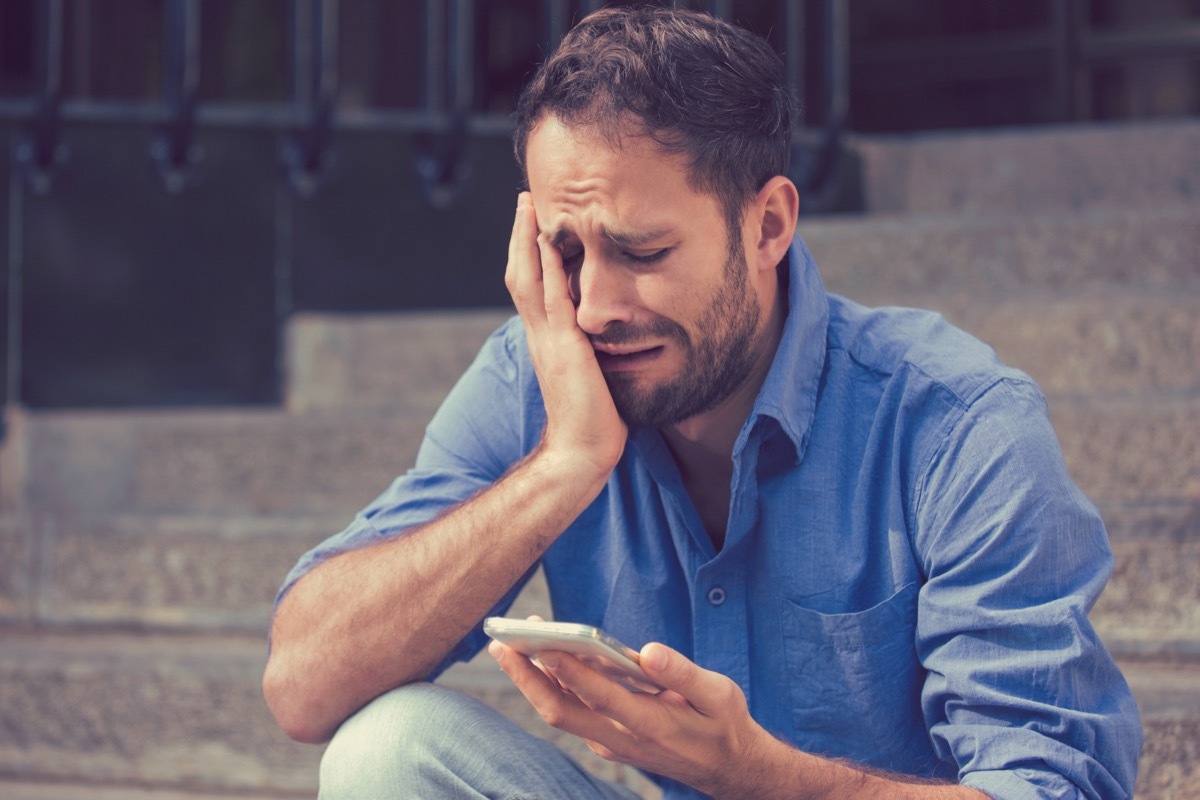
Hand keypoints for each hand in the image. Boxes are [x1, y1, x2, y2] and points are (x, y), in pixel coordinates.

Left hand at [489, 637, 769, 796]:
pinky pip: (570, 713)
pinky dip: (550, 687)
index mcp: (652, 724)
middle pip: (561, 710)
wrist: (726, 768)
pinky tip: (539, 658)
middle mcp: (622, 739)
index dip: (570, 671)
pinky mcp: (606, 741)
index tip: (543, 644)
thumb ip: (684, 673)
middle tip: (502, 641)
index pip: (600, 697)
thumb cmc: (722, 724)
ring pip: (559, 712)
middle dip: (527, 676)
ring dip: (531, 680)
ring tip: (509, 642)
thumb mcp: (719, 694)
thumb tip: (649, 651)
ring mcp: (610, 743)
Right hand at [504, 193, 626, 477]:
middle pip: (520, 274)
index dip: (528, 254)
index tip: (532, 223)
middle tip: (524, 199)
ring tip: (530, 205)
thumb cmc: (591, 422)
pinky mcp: (566, 348)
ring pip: (529, 279)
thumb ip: (588, 352)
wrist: (580, 453)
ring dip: (527, 240)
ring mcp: (548, 340)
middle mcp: (539, 336)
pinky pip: (555, 299)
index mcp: (545, 341)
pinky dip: (550, 268)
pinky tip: (550, 241)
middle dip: (520, 236)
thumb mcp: (588, 375)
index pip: (530, 288)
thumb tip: (603, 336)